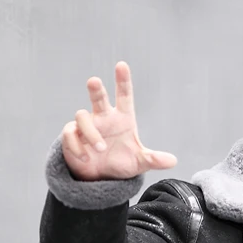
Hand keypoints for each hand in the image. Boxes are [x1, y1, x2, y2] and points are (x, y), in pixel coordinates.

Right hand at [60, 60, 177, 180]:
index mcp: (122, 119)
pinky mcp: (72, 136)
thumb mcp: (140, 163)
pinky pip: (70, 134)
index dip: (123, 81)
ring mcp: (86, 126)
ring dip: (91, 133)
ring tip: (101, 149)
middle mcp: (103, 117)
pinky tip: (85, 158)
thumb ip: (154, 160)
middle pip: (98, 97)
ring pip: (82, 116)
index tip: (122, 65)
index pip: (124, 96)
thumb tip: (173, 161)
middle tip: (94, 82)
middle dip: (96, 90)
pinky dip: (77, 147)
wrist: (101, 177)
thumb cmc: (121, 162)